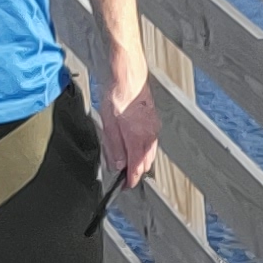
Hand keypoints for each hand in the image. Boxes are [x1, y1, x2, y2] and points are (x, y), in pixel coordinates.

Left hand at [97, 65, 158, 194]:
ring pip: (149, 153)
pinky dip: (143, 149)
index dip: (130, 181)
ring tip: (127, 161)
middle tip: (123, 176)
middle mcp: (149, 136)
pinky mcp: (154, 121)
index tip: (125, 187)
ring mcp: (154, 128)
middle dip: (135, 172)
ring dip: (140, 160)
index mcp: (137, 138)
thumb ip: (113, 147)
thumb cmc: (119, 95)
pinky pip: (151, 143)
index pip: (136, 168)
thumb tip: (117, 164)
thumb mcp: (108, 124)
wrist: (130, 76)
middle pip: (145, 163)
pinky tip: (135, 145)